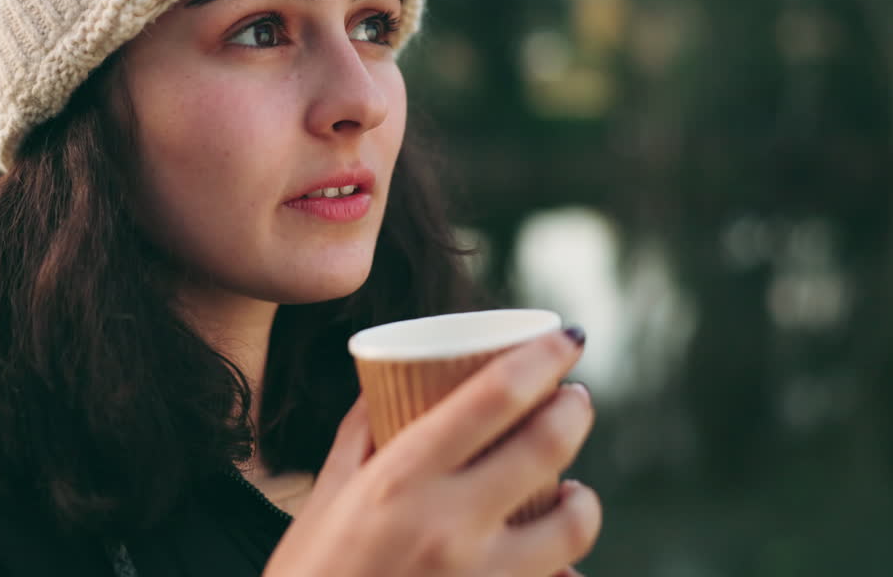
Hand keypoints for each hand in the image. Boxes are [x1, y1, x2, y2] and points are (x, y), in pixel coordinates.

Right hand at [264, 329, 599, 576]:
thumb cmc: (309, 576)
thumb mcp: (327, 496)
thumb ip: (361, 435)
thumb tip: (386, 382)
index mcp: (400, 480)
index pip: (494, 397)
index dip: (542, 357)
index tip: (564, 338)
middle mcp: (448, 525)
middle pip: (547, 446)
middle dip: (574, 410)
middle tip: (573, 399)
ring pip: (572, 524)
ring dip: (583, 498)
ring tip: (573, 487)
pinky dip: (563, 567)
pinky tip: (554, 559)